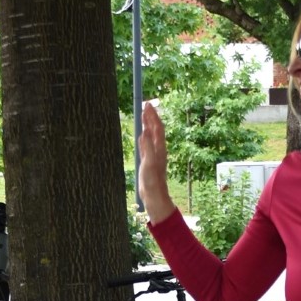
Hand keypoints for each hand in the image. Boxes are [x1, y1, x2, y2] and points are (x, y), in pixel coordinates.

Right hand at [137, 101, 174, 222]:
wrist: (154, 196)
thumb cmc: (153, 181)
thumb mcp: (149, 163)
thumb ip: (147, 147)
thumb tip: (144, 131)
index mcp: (159, 148)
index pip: (157, 127)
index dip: (153, 116)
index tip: (147, 104)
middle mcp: (158, 150)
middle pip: (155, 129)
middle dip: (151, 117)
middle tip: (145, 105)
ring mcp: (153, 155)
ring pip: (151, 136)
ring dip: (147, 125)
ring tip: (143, 115)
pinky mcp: (148, 161)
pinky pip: (146, 144)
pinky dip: (144, 136)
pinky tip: (141, 134)